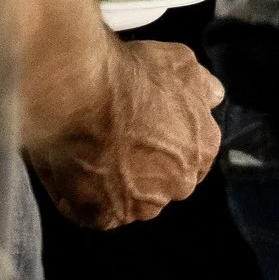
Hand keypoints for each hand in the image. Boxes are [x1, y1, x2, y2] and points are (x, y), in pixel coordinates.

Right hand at [28, 39, 222, 228]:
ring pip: (125, 201)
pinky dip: (75, 197)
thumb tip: (213, 97)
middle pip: (157, 184)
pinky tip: (65, 169)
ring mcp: (143, 203)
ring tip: (81, 152)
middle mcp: (181, 183)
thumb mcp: (182, 64)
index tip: (133, 132)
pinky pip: (90, 213)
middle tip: (104, 140)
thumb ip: (201, 86)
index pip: (185, 159)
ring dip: (106, 184)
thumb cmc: (129, 73)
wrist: (81, 89)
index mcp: (203, 149)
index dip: (157, 146)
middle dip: (135, 168)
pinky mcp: (105, 214)